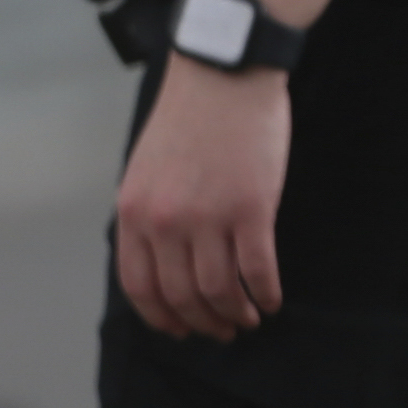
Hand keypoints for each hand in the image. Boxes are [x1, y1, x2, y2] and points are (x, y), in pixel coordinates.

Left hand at [115, 58, 291, 339]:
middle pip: (182, 295)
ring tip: (249, 318)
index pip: (141, 286)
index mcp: (134, 213)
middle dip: (203, 322)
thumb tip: (161, 259)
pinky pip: (257, 267)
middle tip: (222, 331)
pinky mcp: (252, 208)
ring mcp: (209, 217)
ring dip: (235, 313)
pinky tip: (272, 299)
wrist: (225, 77)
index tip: (181, 329)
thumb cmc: (190, 117)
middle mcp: (165, 223)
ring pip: (219, 289)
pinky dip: (265, 291)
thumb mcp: (146, 170)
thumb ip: (149, 214)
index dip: (162, 317)